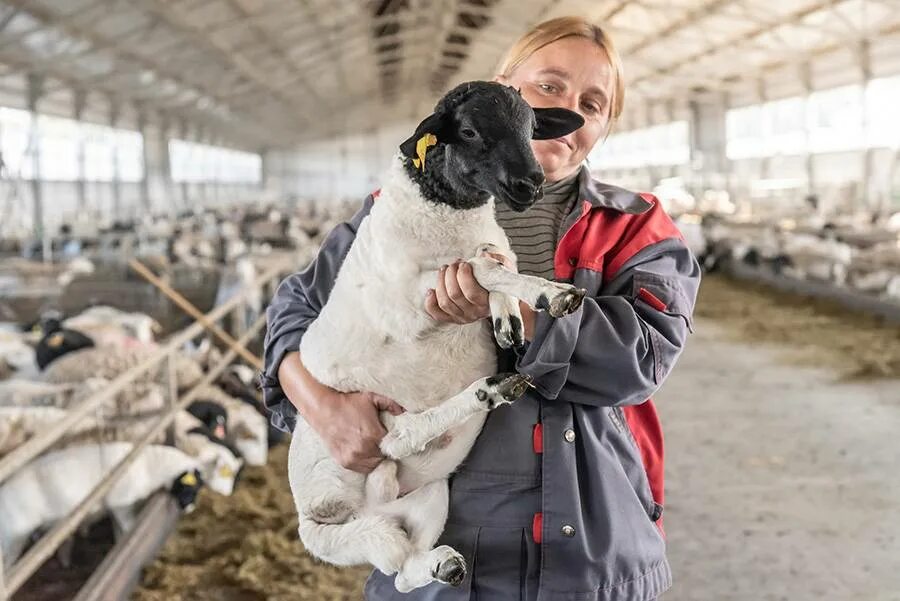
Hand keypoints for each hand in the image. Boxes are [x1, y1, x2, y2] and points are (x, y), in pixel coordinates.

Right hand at [278, 352, 403, 473]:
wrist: (323, 408)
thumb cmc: (348, 401)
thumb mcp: (371, 397)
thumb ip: (390, 403)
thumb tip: (405, 411)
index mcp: (374, 435)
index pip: (393, 446)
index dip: (395, 442)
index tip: (395, 438)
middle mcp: (364, 449)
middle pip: (385, 457)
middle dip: (386, 449)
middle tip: (383, 441)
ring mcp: (353, 457)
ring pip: (374, 465)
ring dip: (376, 457)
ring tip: (373, 446)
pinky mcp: (344, 462)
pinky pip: (361, 468)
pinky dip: (365, 462)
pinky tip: (364, 451)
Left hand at [425, 254, 514, 324]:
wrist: (498, 295)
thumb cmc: (497, 279)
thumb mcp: (503, 267)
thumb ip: (497, 260)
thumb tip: (484, 256)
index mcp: (488, 302)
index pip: (471, 293)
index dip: (463, 276)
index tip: (464, 264)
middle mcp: (474, 313)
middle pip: (454, 295)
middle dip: (450, 275)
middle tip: (454, 265)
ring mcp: (462, 317)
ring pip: (444, 302)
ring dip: (440, 282)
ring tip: (445, 270)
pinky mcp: (451, 318)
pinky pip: (436, 314)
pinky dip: (430, 302)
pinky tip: (432, 290)